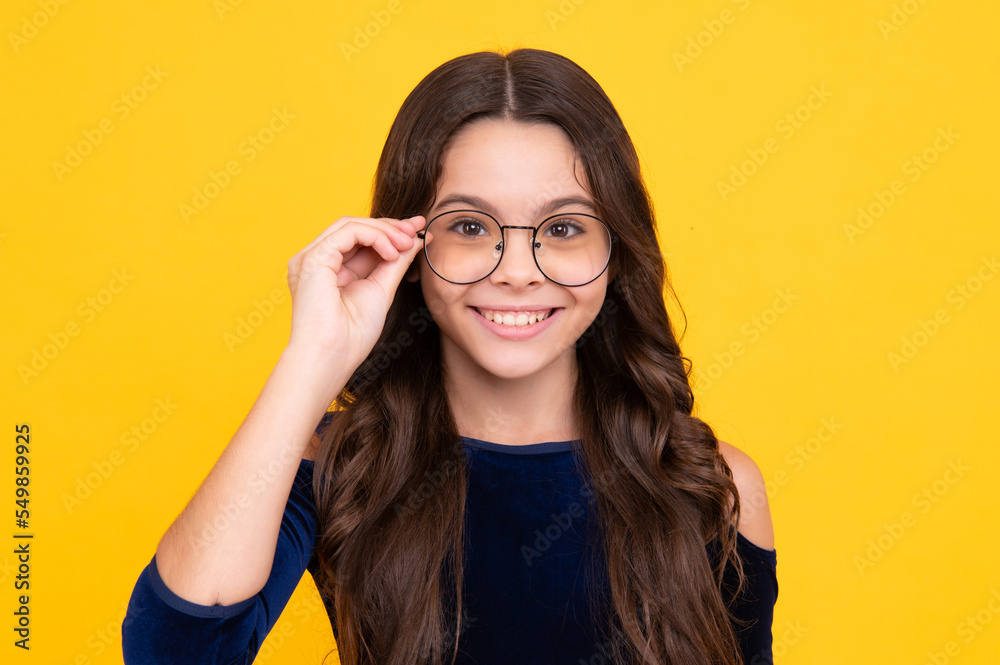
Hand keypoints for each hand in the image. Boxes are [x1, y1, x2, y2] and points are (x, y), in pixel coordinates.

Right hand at [285, 214, 425, 369]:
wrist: (333, 357)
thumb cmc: (352, 335)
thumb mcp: (382, 289)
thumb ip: (395, 263)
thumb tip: (415, 240)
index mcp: (328, 269)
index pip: (360, 239)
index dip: (389, 232)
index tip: (419, 232)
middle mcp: (317, 260)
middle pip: (355, 228)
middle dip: (390, 226)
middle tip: (419, 229)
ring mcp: (311, 258)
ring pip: (351, 225)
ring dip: (385, 230)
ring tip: (408, 243)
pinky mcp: (313, 259)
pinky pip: (349, 232)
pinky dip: (375, 237)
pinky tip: (392, 252)